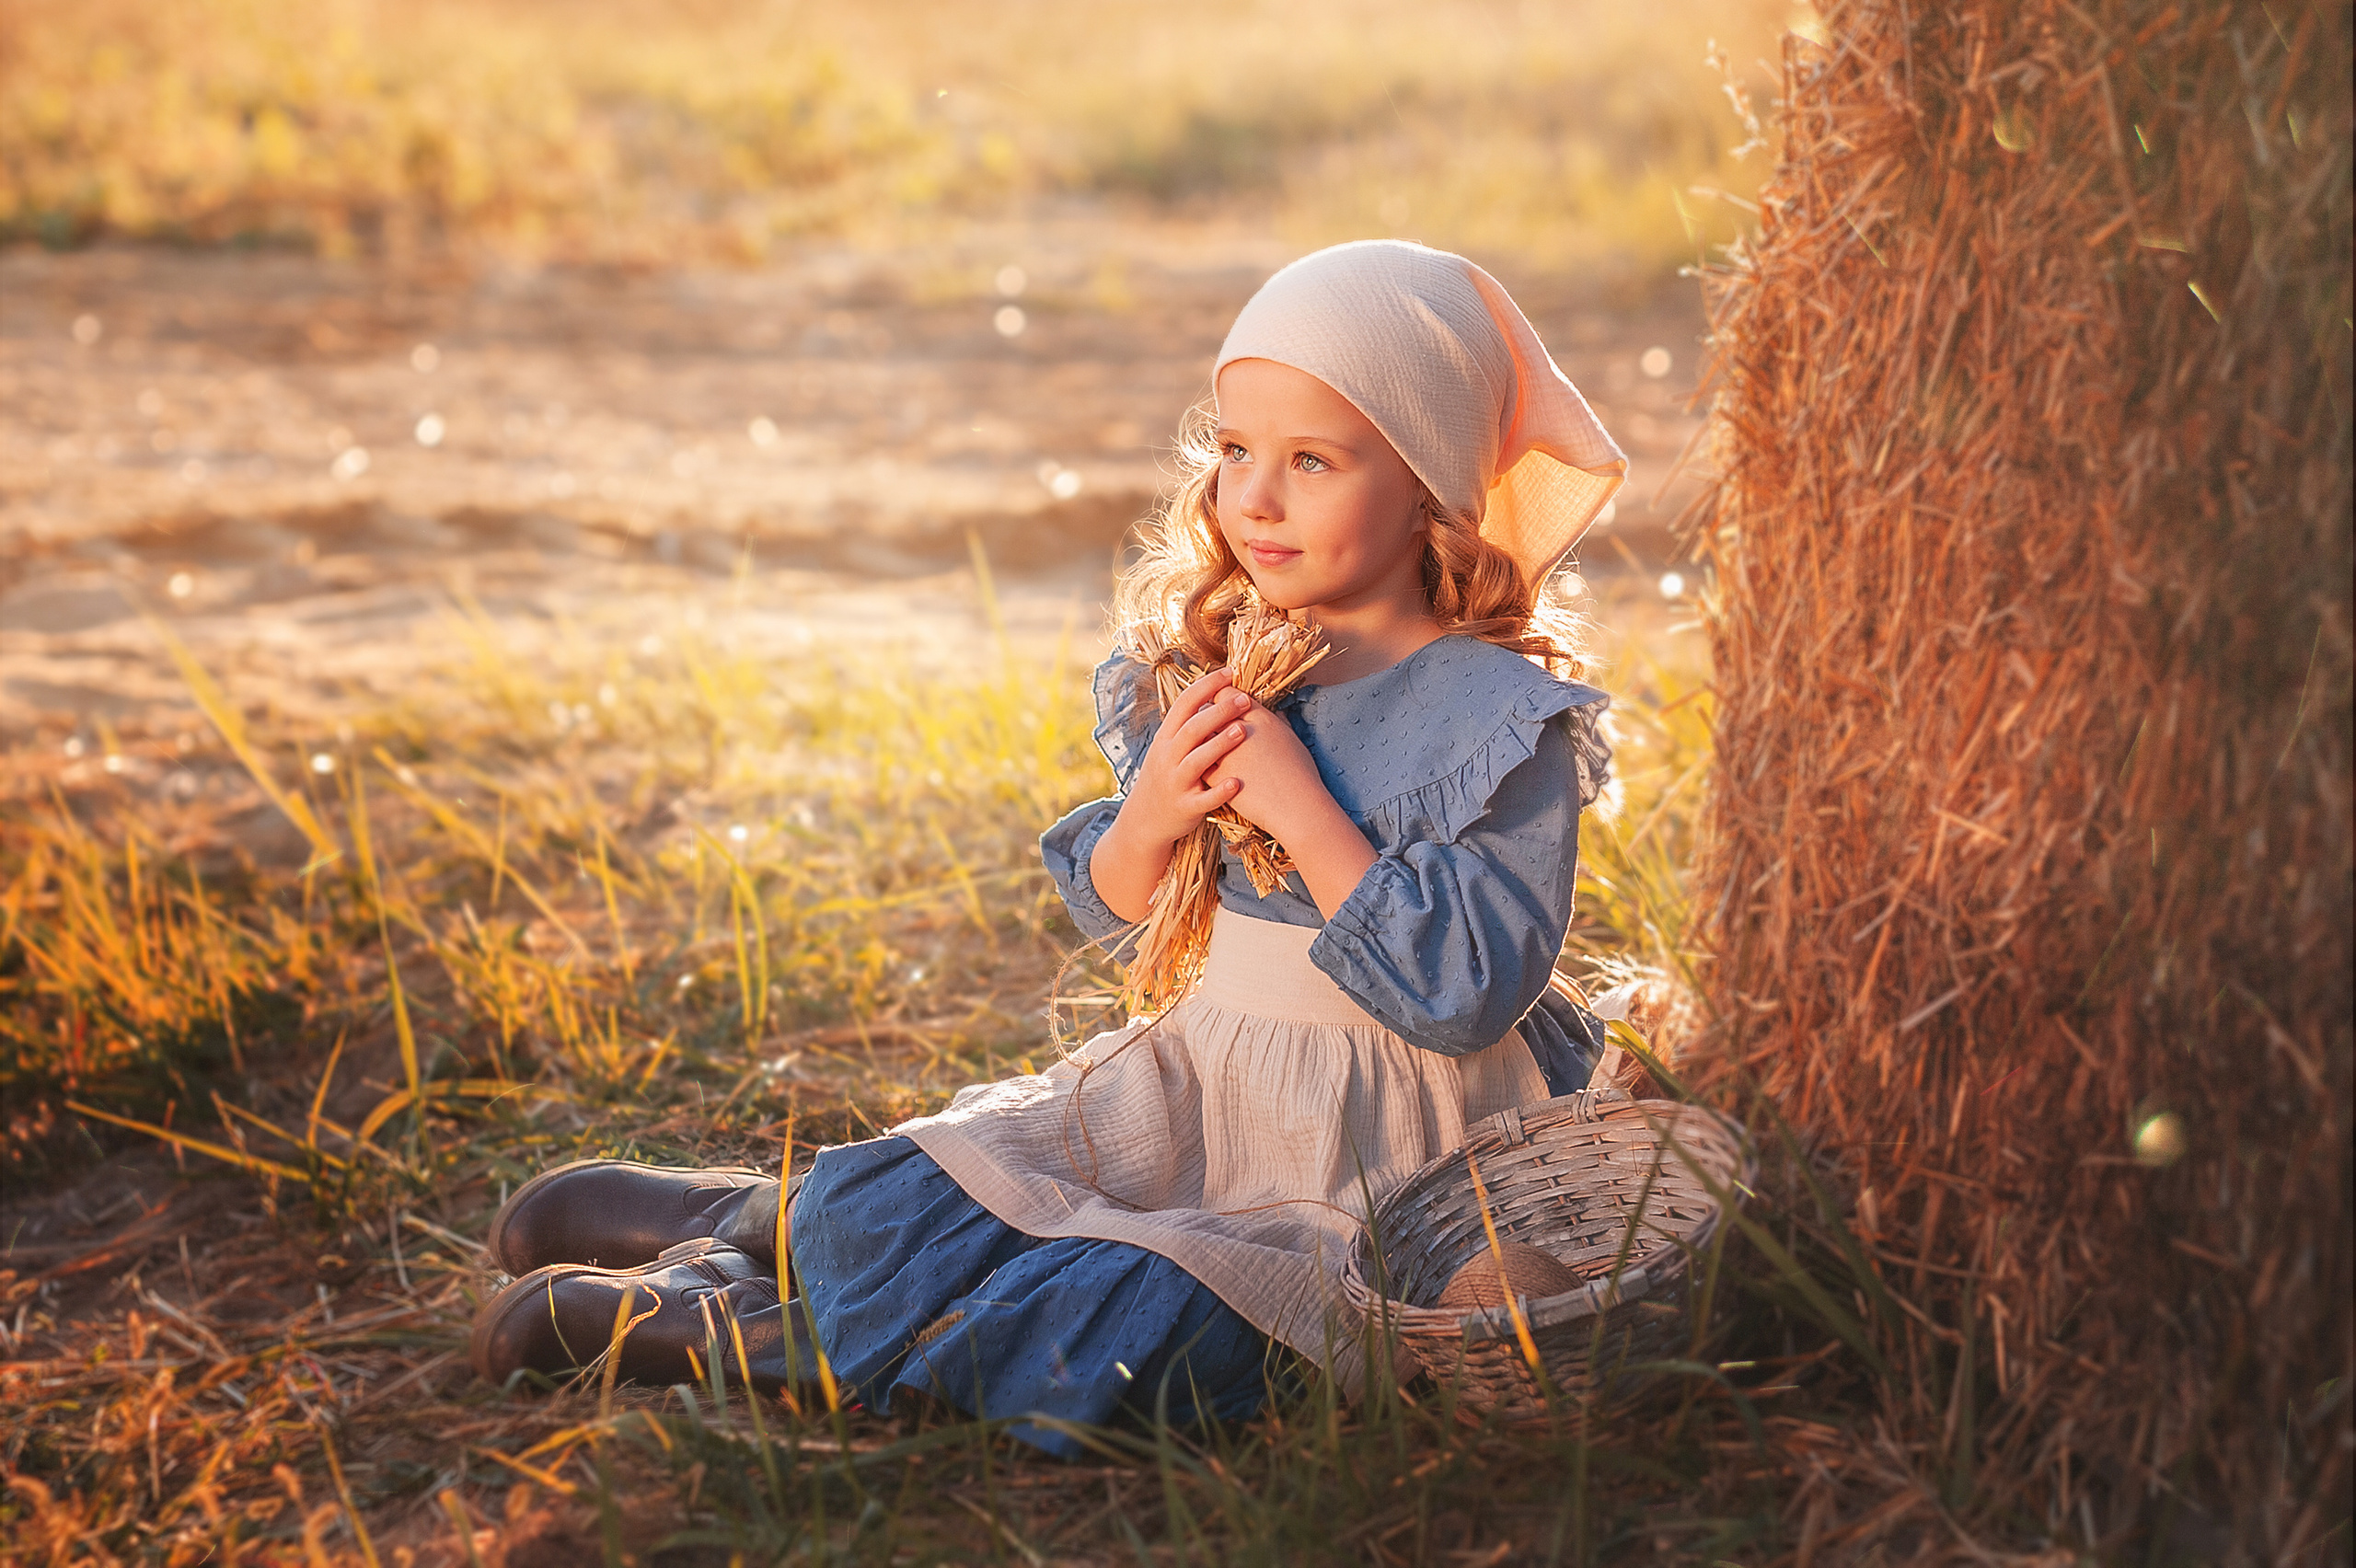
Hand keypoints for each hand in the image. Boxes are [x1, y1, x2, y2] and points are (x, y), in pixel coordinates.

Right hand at [1087, 667, 1253, 921]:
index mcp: (1165, 739)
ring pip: (1196, 761)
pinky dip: (1220, 791)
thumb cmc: (1166, 778)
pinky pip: (1204, 799)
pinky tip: (1238, 782)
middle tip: (1244, 699)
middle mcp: (1167, 758)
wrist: (1143, 822)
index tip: (1230, 673)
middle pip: (1192, 729)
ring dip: (1219, 745)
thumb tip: (1216, 693)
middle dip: (1218, 712)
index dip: (1206, 686)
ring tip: (1242, 731)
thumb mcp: (1167, 749)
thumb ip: (1188, 725)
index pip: (1184, 704)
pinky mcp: (1185, 808)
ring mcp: (1175, 783)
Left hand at [1201, 698, 1330, 841]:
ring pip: (1197, 735)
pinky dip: (1197, 761)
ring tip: (1201, 743)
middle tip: (1204, 718)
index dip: (1221, 697)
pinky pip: (1196, 761)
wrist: (1295, 808)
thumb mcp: (1292, 740)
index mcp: (1260, 717)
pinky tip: (1202, 765)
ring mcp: (1224, 753)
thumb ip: (1279, 722)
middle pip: (1208, 711)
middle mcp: (1239, 730)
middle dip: (1205, 714)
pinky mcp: (1214, 776)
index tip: (1220, 703)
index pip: (1227, 694)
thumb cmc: (1301, 775)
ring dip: (1197, 738)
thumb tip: (1276, 713)